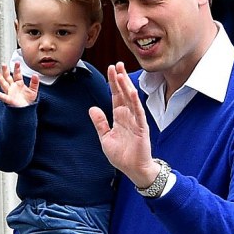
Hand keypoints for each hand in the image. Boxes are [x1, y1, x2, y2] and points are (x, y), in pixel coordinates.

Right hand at [0, 62, 39, 106]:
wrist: (27, 110)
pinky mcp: (9, 100)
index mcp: (19, 84)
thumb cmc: (28, 101)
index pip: (17, 74)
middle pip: (8, 77)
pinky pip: (3, 97)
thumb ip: (34, 83)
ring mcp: (10, 93)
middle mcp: (13, 87)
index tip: (17, 62)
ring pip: (3, 84)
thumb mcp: (33, 91)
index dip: (17, 68)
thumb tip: (35, 75)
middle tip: (4, 64)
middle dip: (6, 71)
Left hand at [89, 62, 160, 187]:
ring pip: (130, 100)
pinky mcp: (141, 128)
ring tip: (121, 73)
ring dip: (126, 86)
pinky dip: (135, 102)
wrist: (134, 170)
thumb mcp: (105, 138)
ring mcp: (136, 121)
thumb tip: (92, 108)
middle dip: (120, 79)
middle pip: (123, 94)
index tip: (110, 69)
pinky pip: (138, 113)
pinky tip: (131, 92)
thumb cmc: (122, 156)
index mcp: (119, 117)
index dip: (113, 83)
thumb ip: (100, 123)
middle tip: (116, 64)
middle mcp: (128, 116)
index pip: (116, 96)